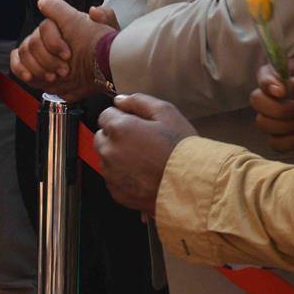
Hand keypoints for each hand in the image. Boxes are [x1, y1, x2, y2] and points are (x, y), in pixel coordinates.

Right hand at [9, 0, 113, 100]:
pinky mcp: (34, 67)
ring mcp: (39, 52)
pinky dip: (20, 68)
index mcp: (62, 24)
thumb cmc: (103, 51)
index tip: (68, 55)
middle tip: (64, 70)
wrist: (101, 75)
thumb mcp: (109, 31)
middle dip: (48, 59)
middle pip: (33, 42)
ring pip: (24, 52)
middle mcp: (47, 36)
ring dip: (37, 67)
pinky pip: (17, 62)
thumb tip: (93, 10)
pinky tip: (30, 77)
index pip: (45, 26)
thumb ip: (104, 15)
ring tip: (52, 77)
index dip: (54, 42)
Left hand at [94, 93, 195, 214]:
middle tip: (140, 141)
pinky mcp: (116, 193)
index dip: (121, 116)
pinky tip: (142, 175)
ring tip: (144, 160)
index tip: (136, 123)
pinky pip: (112, 178)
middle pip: (101, 137)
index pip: (105, 115)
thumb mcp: (166, 113)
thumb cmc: (180, 147)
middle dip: (115, 136)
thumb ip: (139, 101)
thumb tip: (119, 100)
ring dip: (117, 155)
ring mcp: (111, 174)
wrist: (191, 186)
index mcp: (119, 128)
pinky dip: (122, 175)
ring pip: (106, 158)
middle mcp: (109, 151)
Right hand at [249, 55, 293, 152]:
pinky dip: (289, 142)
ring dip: (286, 126)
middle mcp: (273, 95)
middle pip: (257, 101)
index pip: (263, 76)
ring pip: (263, 123)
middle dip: (280, 109)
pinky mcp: (284, 134)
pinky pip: (275, 143)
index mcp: (280, 74)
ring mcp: (276, 116)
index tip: (282, 92)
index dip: (268, 85)